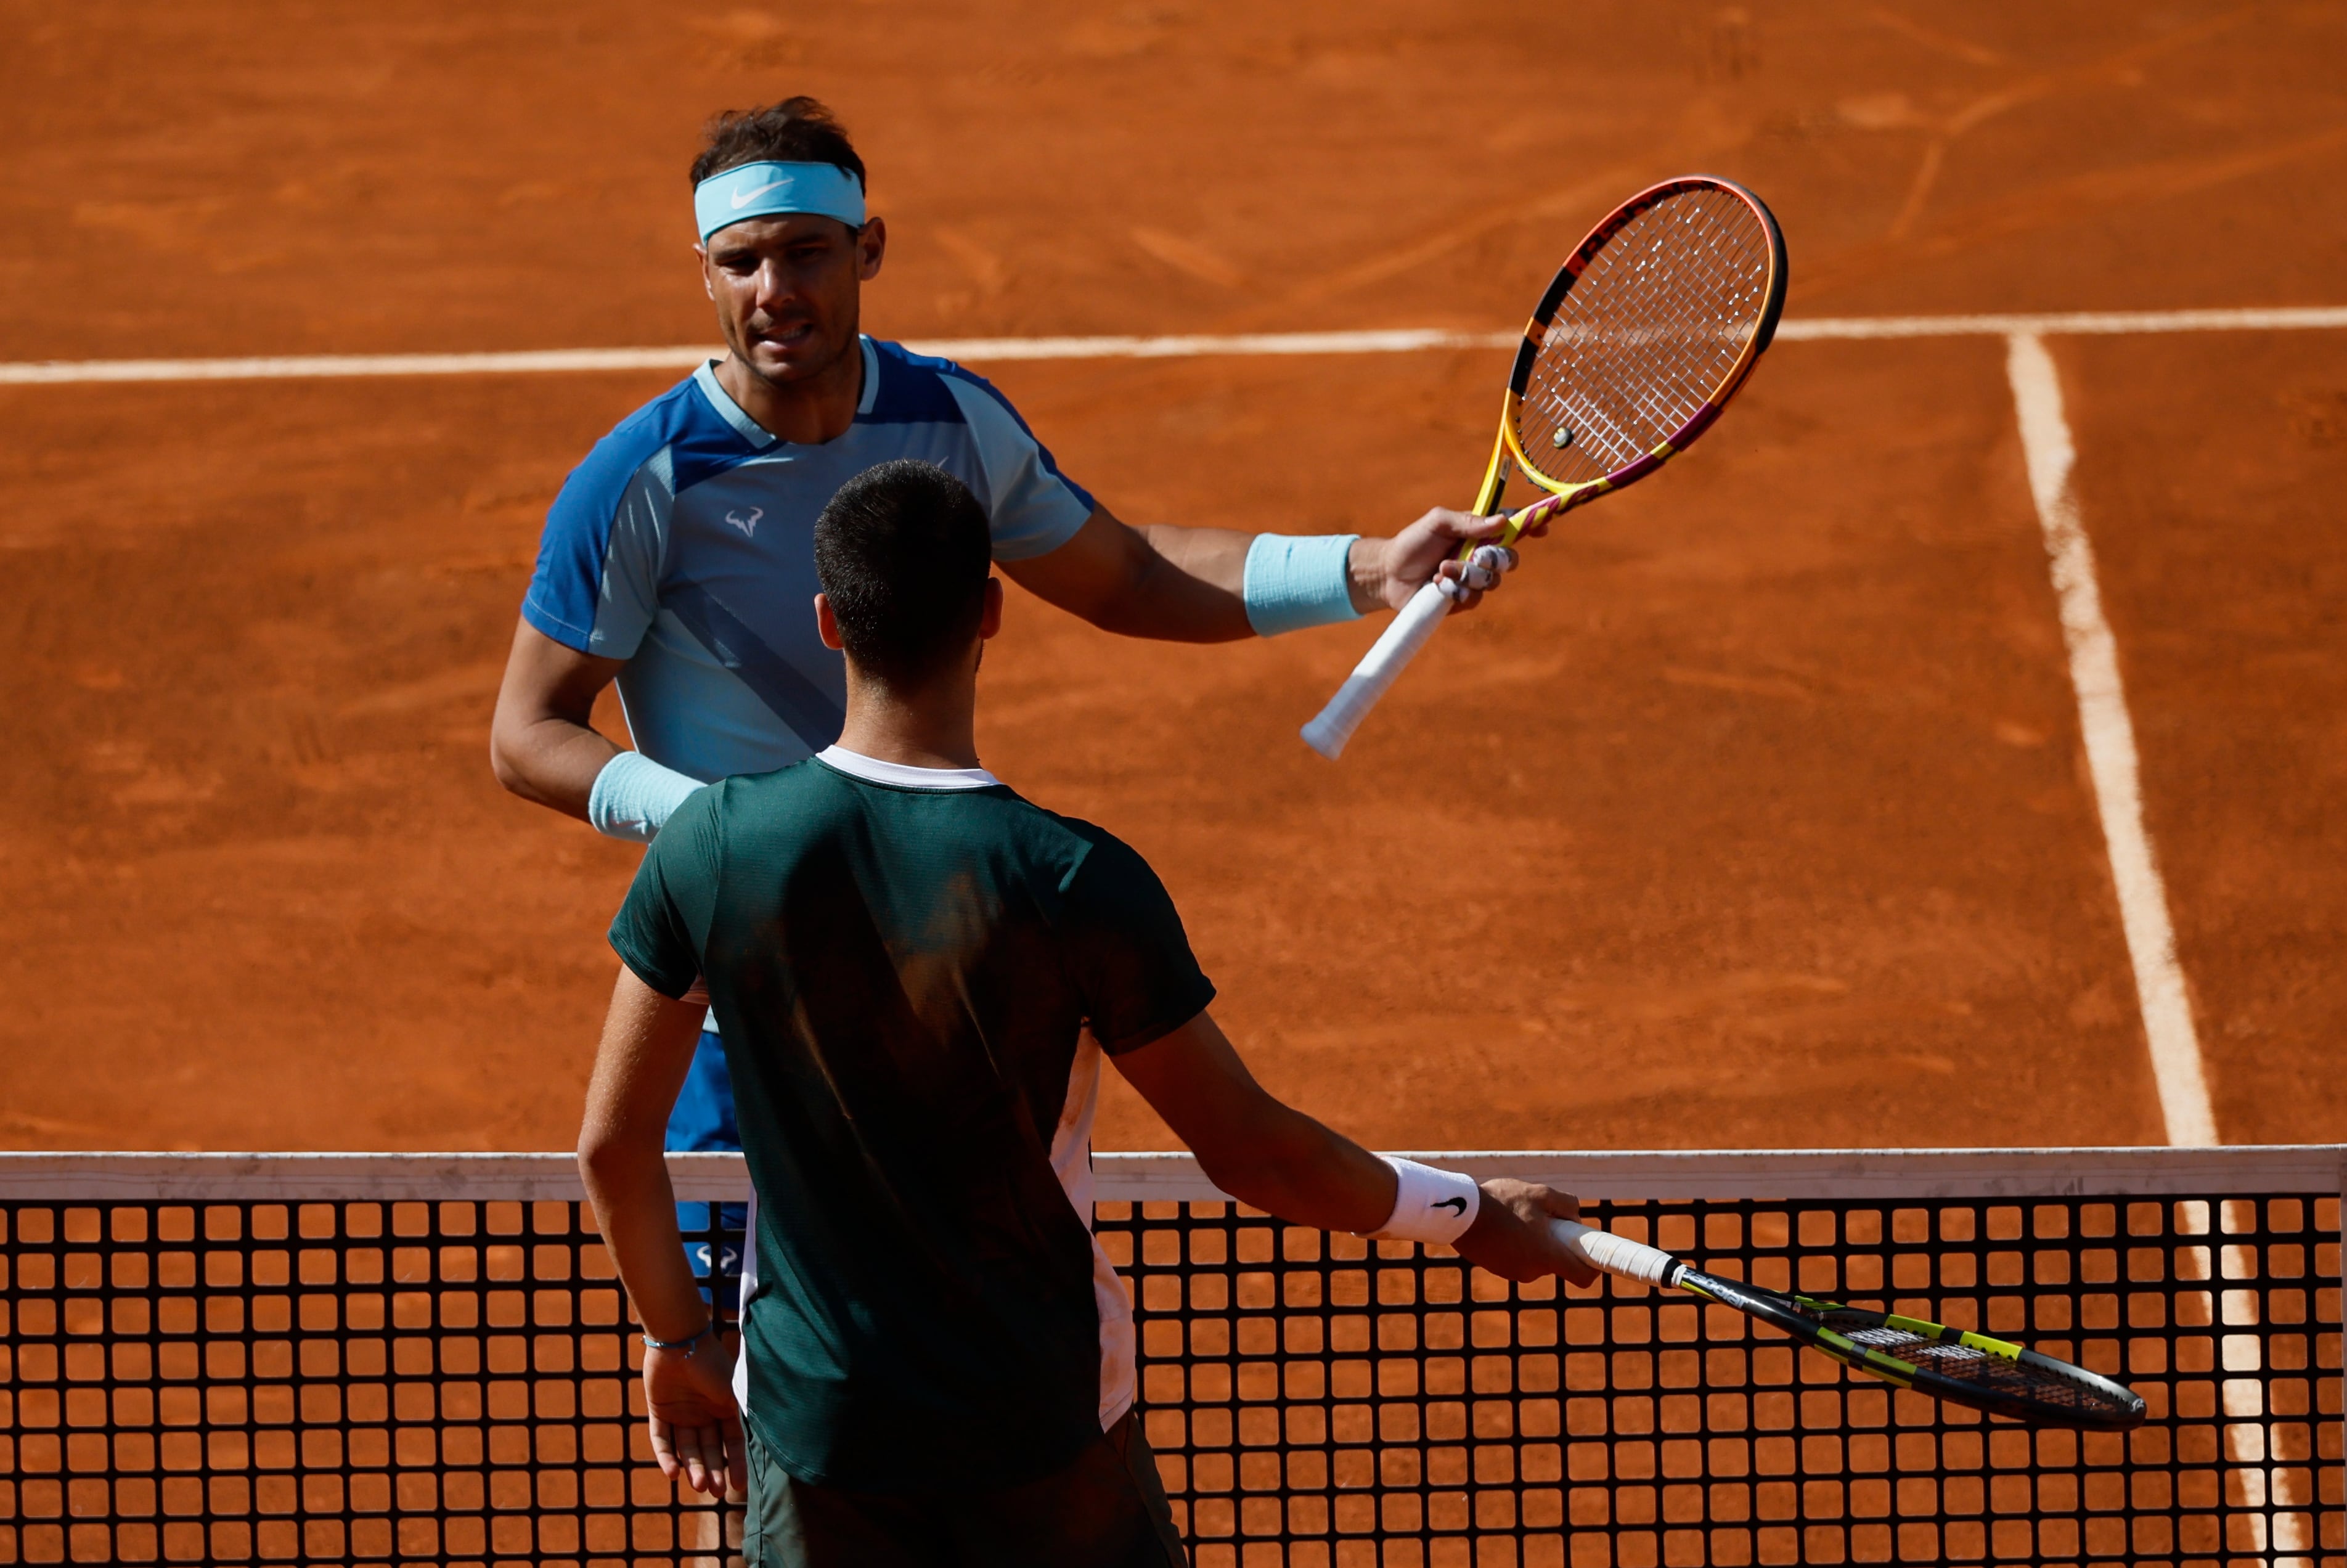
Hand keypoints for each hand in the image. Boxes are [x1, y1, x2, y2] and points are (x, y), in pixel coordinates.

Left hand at [643, 1331, 744, 1497]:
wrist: (680, 1341)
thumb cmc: (712, 1365)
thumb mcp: (734, 1392)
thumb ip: (742, 1415)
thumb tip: (761, 1441)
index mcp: (724, 1408)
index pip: (731, 1443)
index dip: (735, 1464)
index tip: (738, 1487)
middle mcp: (703, 1414)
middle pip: (708, 1449)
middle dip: (712, 1470)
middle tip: (713, 1492)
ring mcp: (681, 1414)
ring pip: (686, 1448)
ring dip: (692, 1467)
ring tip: (696, 1484)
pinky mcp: (659, 1412)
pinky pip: (662, 1439)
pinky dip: (666, 1457)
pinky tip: (672, 1473)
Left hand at [1351, 508, 1532, 614]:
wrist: (1388, 574)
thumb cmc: (1411, 543)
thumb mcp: (1437, 522)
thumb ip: (1467, 521)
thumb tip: (1501, 522)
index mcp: (1478, 531)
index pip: (1511, 527)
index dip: (1530, 526)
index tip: (1542, 528)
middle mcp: (1480, 555)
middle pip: (1509, 559)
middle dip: (1493, 558)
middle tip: (1474, 555)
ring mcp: (1473, 580)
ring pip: (1492, 582)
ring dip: (1466, 575)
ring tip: (1441, 571)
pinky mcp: (1463, 600)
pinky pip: (1474, 598)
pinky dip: (1456, 591)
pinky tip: (1438, 586)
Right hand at [1452, 1179, 1599, 1285]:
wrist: (1459, 1212)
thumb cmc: (1503, 1202)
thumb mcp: (1540, 1193)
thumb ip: (1567, 1204)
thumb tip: (1575, 1217)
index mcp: (1548, 1257)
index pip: (1584, 1276)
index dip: (1592, 1264)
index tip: (1587, 1247)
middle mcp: (1532, 1272)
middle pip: (1557, 1260)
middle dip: (1554, 1239)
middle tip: (1540, 1215)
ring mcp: (1513, 1272)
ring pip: (1536, 1257)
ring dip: (1533, 1239)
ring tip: (1514, 1215)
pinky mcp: (1497, 1268)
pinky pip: (1517, 1257)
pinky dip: (1515, 1243)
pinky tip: (1501, 1223)